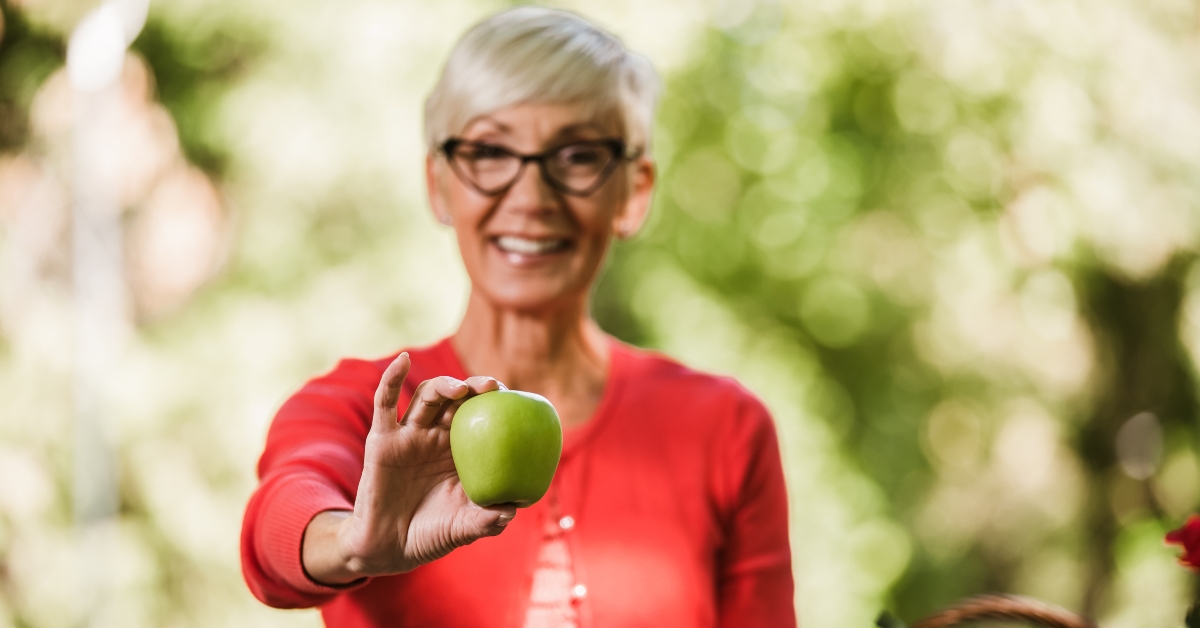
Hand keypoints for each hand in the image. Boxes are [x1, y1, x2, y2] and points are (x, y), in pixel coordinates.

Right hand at [301, 353, 514, 583]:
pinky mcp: (382, 439)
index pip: (482, 416)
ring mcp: (409, 435)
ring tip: (460, 389)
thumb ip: (486, 521)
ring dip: (443, 385)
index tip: (515, 400)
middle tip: (494, 388)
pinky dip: (391, 378)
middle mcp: (436, 437)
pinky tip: (403, 360)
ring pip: (427, 397)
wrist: (389, 549)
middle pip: (457, 399)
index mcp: (461, 451)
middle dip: (476, 387)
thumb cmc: (431, 534)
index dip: (496, 403)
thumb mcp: (463, 529)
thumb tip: (512, 511)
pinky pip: (385, 404)